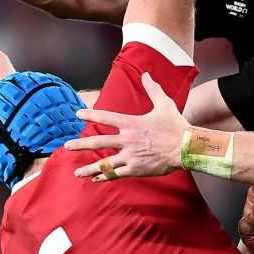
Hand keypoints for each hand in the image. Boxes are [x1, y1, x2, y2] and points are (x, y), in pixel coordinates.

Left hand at [65, 72, 185, 180]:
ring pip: (105, 163)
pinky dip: (105, 177)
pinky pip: (116, 174)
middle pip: (99, 143)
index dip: (90, 115)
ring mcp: (130, 156)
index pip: (106, 117)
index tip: (78, 114)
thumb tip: (146, 74)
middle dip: (81, 145)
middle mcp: (127, 139)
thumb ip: (153, 89)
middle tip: (67, 146)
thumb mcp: (164, 104)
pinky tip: (96, 179)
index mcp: (132, 123)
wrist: (186, 148)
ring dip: (89, 168)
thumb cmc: (176, 125)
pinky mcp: (136, 169)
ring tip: (77, 172)